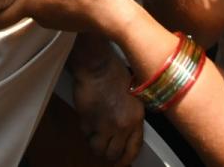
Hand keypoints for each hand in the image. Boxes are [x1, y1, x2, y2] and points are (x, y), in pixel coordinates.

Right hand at [70, 36, 145, 164]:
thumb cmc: (114, 73)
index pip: (133, 149)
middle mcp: (122, 125)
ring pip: (98, 149)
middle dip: (109, 152)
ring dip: (96, 143)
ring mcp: (104, 125)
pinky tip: (90, 118)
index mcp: (136, 117)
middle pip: (114, 154)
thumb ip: (131, 116)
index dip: (127, 159)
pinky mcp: (88, 123)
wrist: (97, 66)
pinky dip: (87, 131)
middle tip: (106, 146)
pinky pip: (86, 136)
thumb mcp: (133, 96)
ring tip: (96, 132)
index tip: (123, 162)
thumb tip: (126, 132)